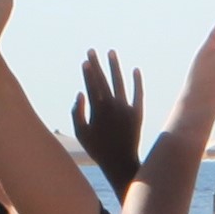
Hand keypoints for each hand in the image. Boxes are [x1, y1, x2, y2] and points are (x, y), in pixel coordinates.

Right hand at [72, 52, 149, 187]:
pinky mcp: (138, 113)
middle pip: (103, 80)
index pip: (91, 86)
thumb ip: (76, 112)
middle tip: (92, 51)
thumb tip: (80, 93)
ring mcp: (126, 108)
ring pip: (120, 82)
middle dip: (97, 64)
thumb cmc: (98, 149)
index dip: (87, 73)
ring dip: (115, 67)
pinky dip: (137, 82)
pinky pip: (138, 94)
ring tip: (111, 53)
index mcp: (97, 110)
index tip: (85, 61)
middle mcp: (112, 106)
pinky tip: (135, 70)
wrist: (120, 162)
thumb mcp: (81, 133)